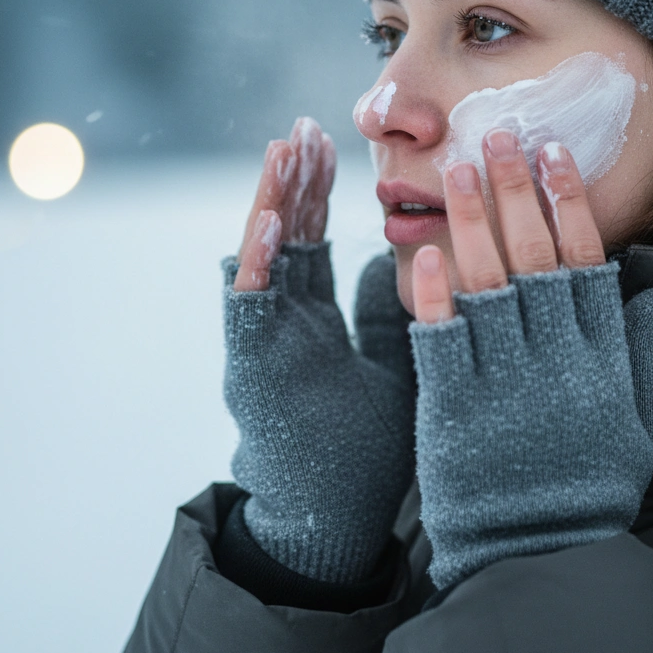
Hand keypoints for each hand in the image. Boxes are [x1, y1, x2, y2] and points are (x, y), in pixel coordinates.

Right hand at [221, 116, 415, 583]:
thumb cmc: (361, 453)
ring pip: (263, 260)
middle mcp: (281, 326)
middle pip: (284, 239)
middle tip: (307, 127)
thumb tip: (400, 258)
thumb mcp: (388, 367)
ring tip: (286, 148)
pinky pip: (252, 308)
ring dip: (274, 204)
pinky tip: (273, 218)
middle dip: (296, 182)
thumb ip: (387, 314)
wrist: (327, 524)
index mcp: (309, 323)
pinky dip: (260, 263)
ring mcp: (263, 345)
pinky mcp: (253, 370)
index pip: (309, 243)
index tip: (327, 144)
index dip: (314, 194)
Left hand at [405, 129, 652, 590]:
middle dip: (516, 193)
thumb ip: (636, 356)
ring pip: (488, 286)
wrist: (537, 556)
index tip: (553, 156)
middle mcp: (555, 363)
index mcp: (598, 361)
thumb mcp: (632, 425)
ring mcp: (504, 385)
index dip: (569, 205)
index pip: (585, 263)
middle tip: (497, 138)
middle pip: (535, 260)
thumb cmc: (584, 486)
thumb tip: (645, 296)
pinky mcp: (454, 409)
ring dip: (473, 223)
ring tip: (458, 171)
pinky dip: (434, 294)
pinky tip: (426, 250)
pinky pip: (442, 340)